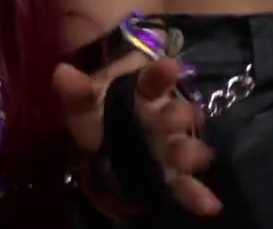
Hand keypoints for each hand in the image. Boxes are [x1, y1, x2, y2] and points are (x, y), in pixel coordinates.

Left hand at [55, 58, 221, 215]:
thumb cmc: (98, 109)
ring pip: (185, 146)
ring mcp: (171, 144)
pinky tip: (210, 205)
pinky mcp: (172, 173)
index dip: (162, 75)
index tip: (171, 67)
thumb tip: (62, 73)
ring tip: (197, 159)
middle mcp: (164, 116)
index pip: (154, 80)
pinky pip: (185, 184)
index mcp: (145, 93)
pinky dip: (197, 195)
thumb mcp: (83, 101)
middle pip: (175, 115)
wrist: (107, 133)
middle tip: (180, 117)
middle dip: (178, 117)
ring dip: (190, 152)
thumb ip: (76, 91)